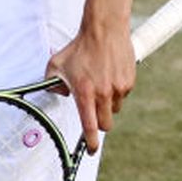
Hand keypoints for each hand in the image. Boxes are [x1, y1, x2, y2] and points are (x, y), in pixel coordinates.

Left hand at [47, 26, 135, 152]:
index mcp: (84, 93)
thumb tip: (60, 94)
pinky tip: (109, 76)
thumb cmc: (78, 47)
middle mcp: (103, 94)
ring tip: (99, 84)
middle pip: (105, 124)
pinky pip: (122, 96)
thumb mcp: (56, 65)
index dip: (91, 142)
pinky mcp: (129, 82)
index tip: (91, 150)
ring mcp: (118, 89)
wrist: (103, 30)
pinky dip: (116, 91)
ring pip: (114, 109)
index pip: (89, 126)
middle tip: (93, 111)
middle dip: (99, 123)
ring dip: (107, 105)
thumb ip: (52, 83)